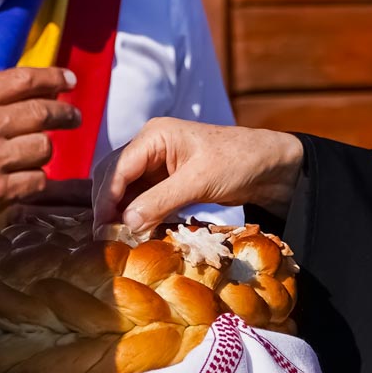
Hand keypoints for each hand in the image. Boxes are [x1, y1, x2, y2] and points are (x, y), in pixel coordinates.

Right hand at [0, 67, 78, 226]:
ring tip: (32, 154)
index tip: (70, 81)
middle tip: (73, 118)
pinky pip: (39, 179)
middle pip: (42, 112)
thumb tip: (38, 89)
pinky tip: (24, 178)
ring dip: (43, 150)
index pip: (23, 80)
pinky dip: (36, 179)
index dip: (53, 78)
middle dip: (65, 114)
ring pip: (45, 147)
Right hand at [93, 118, 303, 233]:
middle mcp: (150, 145)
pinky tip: (133, 232)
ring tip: (114, 237)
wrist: (270, 167)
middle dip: (107, 204)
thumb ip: (161, 200)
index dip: (106, 197)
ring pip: (124, 188)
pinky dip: (135, 213)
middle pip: (114, 175)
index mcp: (154, 135)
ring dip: (119, 211)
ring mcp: (157, 163)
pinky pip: (141, 197)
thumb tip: (126, 222)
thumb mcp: (199, 181)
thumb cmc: (238, 162)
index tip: (102, 226)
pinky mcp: (166, 180)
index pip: (118, 166)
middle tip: (103, 236)